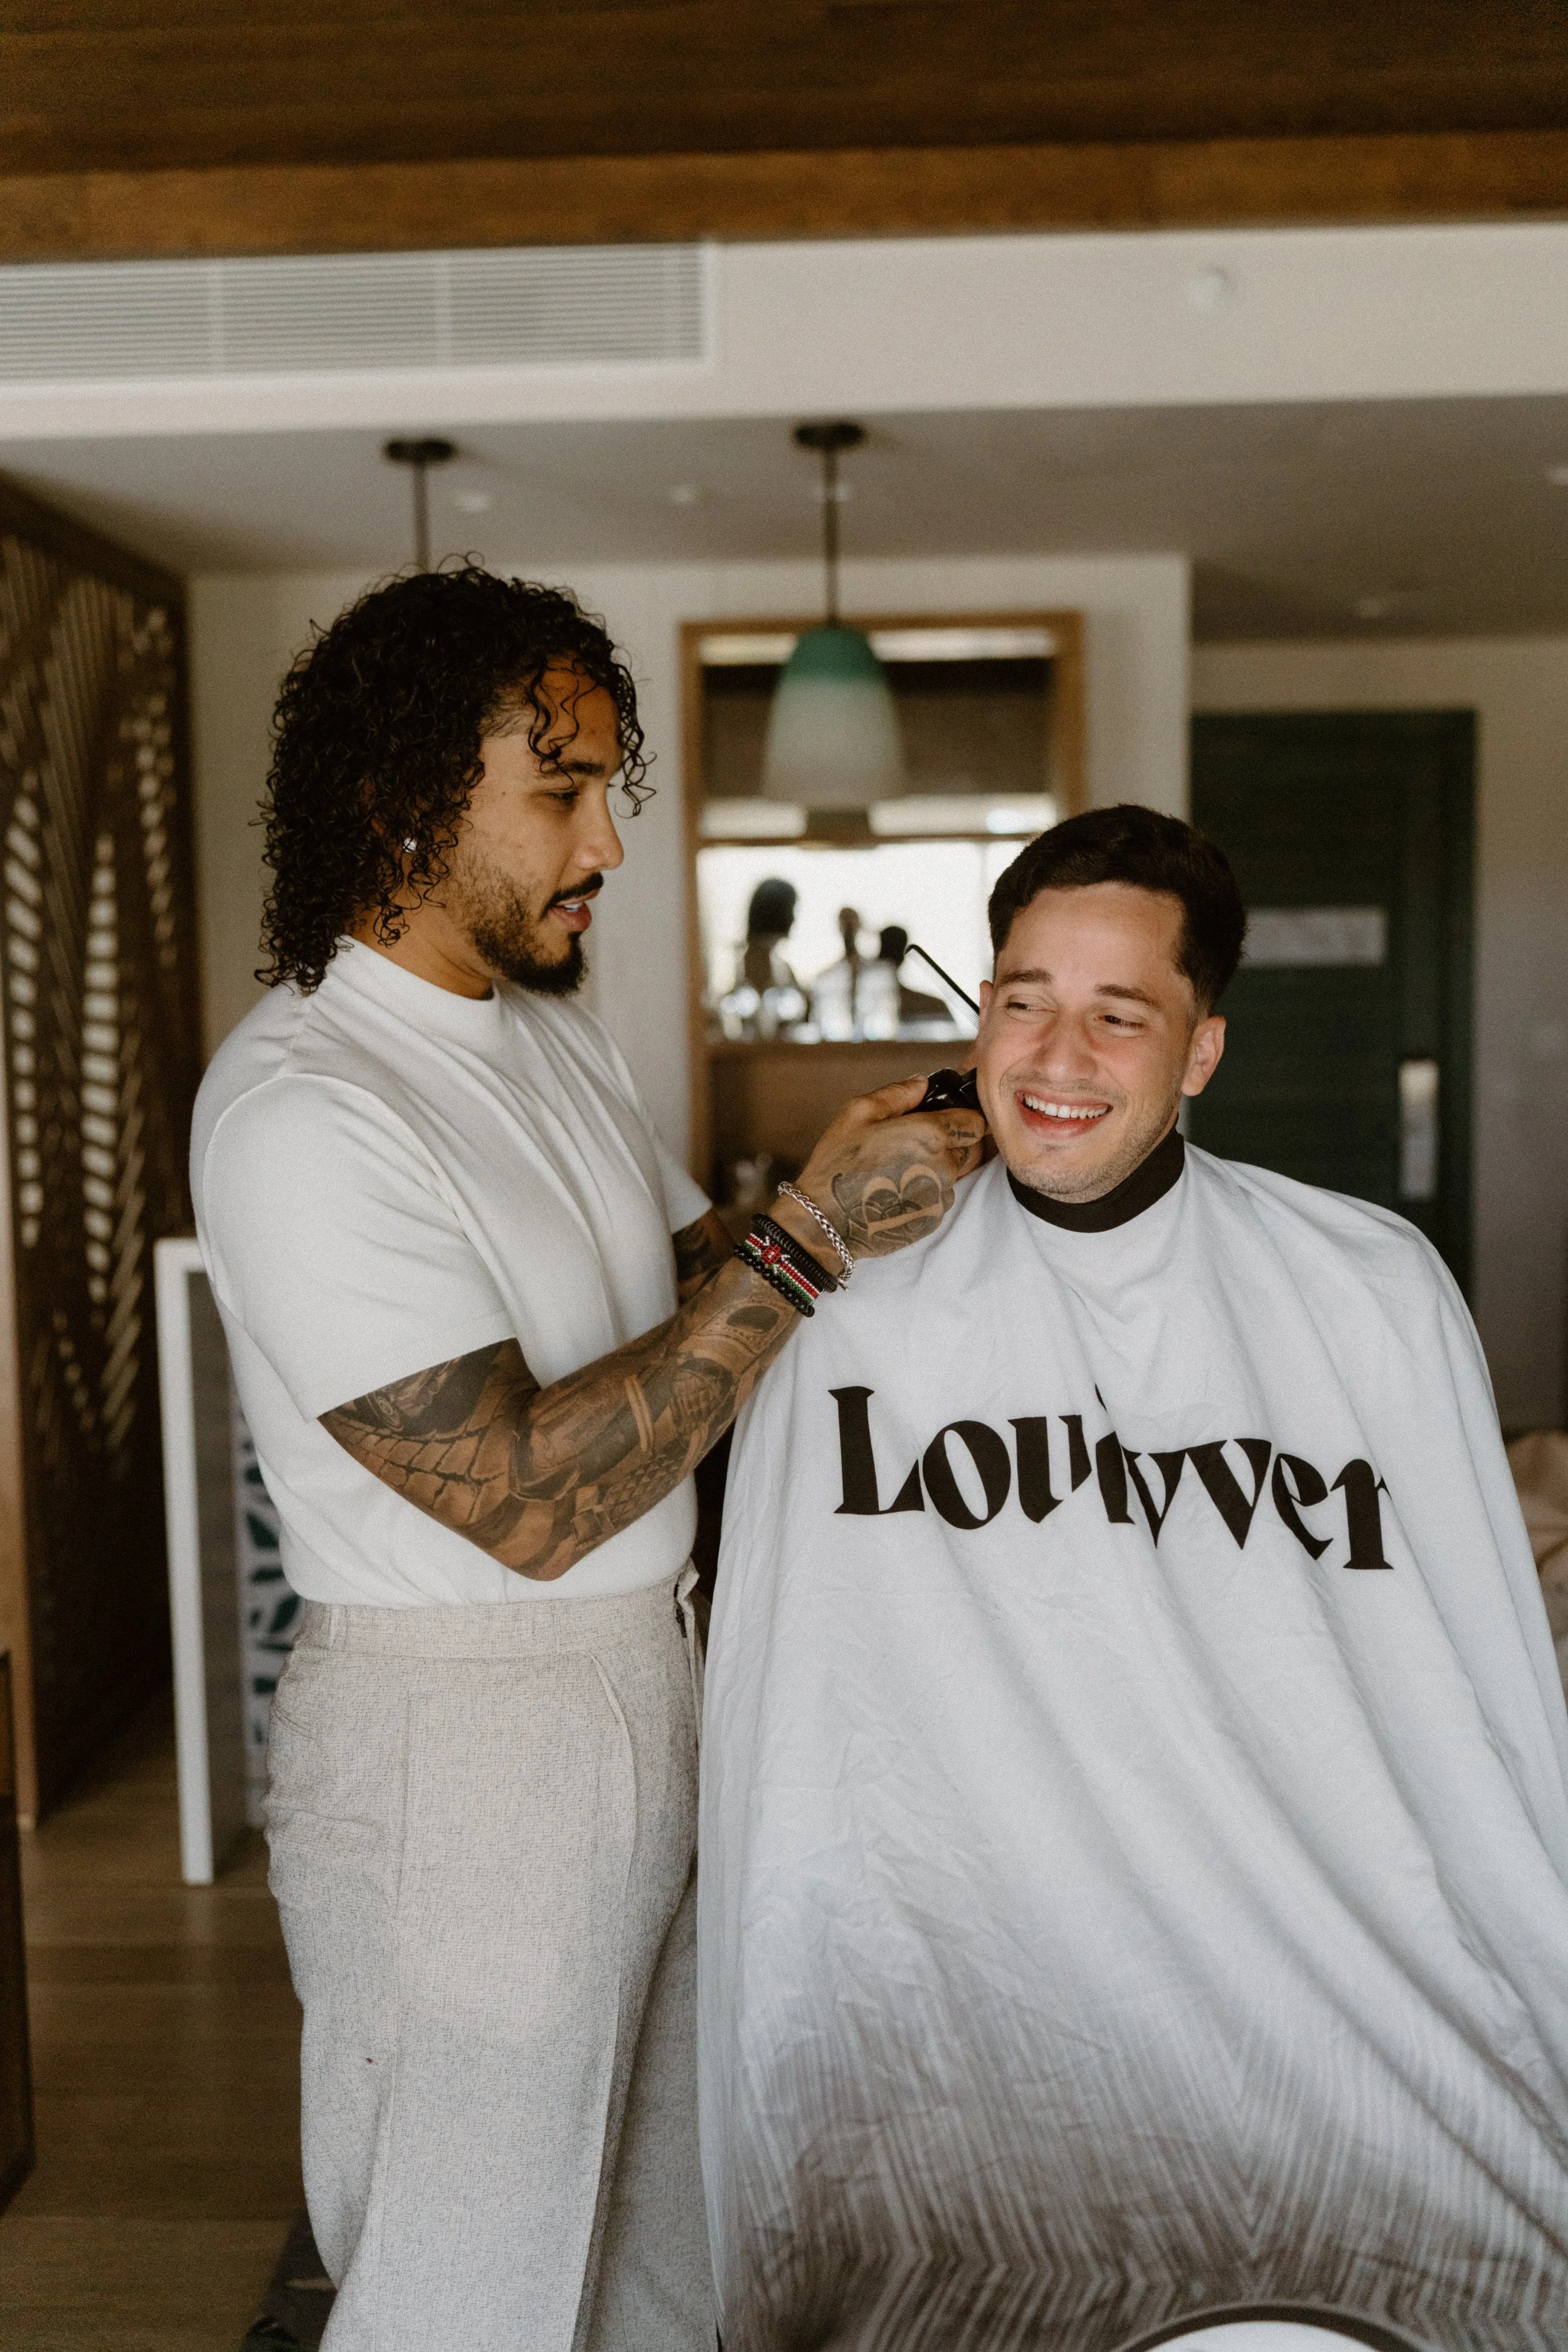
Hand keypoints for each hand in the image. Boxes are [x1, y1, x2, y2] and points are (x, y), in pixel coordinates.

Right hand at [776, 1074, 986, 1262]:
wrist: (826, 1221)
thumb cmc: (838, 1163)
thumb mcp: (858, 1113)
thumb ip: (898, 1093)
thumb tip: (923, 1083)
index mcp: (931, 1134)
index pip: (977, 1122)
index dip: (963, 1117)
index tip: (946, 1118)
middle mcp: (945, 1166)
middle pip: (971, 1148)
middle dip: (953, 1142)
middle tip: (917, 1142)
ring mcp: (941, 1196)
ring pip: (957, 1174)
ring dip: (940, 1167)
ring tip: (902, 1167)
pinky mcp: (934, 1220)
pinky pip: (942, 1197)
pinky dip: (929, 1190)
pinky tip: (898, 1188)